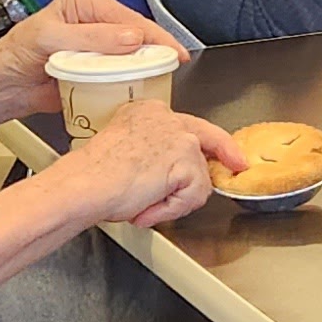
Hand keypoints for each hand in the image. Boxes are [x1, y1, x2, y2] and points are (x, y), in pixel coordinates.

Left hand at [0, 0, 171, 114]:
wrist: (7, 85)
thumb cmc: (17, 54)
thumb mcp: (50, 39)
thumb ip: (90, 37)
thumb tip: (131, 38)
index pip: (126, 16)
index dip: (152, 35)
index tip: (171, 52)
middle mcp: (96, 16)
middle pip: (137, 33)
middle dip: (155, 49)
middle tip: (172, 65)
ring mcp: (101, 41)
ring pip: (134, 52)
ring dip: (146, 66)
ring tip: (163, 76)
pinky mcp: (102, 63)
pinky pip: (125, 70)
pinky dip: (134, 79)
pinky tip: (144, 85)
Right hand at [54, 103, 244, 230]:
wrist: (83, 185)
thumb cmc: (91, 176)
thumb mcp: (126, 153)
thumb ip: (153, 154)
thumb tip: (172, 173)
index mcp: (147, 112)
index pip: (187, 125)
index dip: (206, 143)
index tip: (221, 151)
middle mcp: (166, 117)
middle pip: (208, 138)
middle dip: (227, 153)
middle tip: (238, 164)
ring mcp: (178, 136)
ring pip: (199, 177)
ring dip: (176, 200)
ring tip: (145, 204)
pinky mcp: (185, 158)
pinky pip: (193, 195)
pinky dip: (173, 209)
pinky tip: (148, 207)